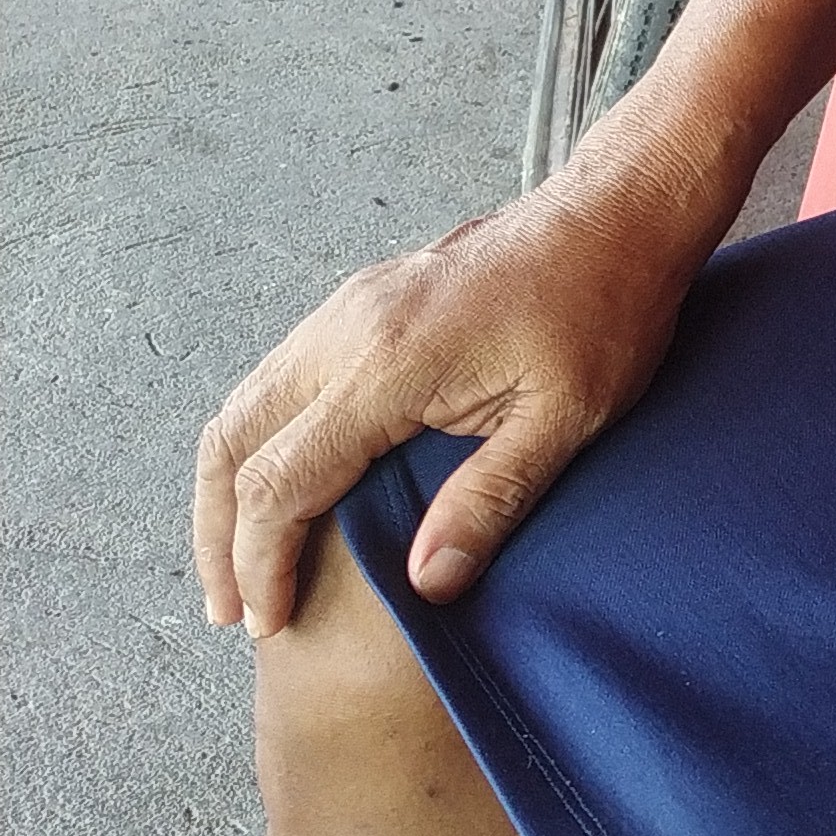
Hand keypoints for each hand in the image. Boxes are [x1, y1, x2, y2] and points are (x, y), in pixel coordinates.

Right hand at [193, 138, 722, 633]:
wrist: (615, 215)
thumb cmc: (603, 310)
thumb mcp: (566, 419)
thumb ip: (490, 501)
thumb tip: (425, 583)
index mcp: (388, 363)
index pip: (281, 480)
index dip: (261, 561)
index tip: (267, 620)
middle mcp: (346, 329)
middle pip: (234, 441)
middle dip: (220, 534)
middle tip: (231, 610)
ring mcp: (347, 308)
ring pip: (245, 404)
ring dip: (230, 488)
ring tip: (241, 565)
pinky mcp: (361, 302)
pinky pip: (278, 378)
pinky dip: (259, 443)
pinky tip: (282, 487)